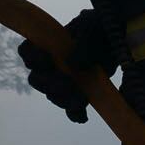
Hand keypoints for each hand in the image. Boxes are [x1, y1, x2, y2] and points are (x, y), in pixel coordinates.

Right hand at [20, 6, 127, 123]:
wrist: (117, 39)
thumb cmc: (98, 28)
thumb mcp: (92, 29)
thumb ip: (83, 44)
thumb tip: (72, 64)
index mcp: (47, 44)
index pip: (27, 52)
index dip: (32, 57)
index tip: (47, 59)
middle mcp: (50, 64)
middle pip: (37, 79)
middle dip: (50, 83)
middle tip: (67, 82)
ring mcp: (62, 80)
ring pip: (52, 95)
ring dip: (63, 99)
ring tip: (80, 99)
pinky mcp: (77, 93)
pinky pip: (70, 108)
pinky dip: (75, 114)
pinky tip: (83, 117)